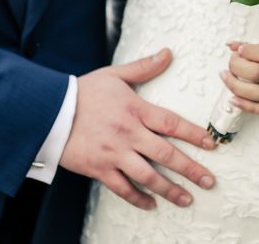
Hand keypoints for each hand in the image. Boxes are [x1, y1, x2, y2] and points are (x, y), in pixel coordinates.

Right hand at [59, 48, 216, 210]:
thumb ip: (144, 67)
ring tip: (187, 199)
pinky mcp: (99, 169)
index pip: (172, 123)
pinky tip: (152, 204)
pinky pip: (122, 188)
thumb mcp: (115, 75)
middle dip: (190, 169)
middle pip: (165, 154)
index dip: (194, 134)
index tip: (211, 145)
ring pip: (147, 176)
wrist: (47, 112)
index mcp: (135, 110)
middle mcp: (128, 134)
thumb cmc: (83, 92)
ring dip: (169, 189)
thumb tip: (168, 52)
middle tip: (208, 181)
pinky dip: (138, 198)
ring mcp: (114, 154)